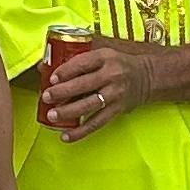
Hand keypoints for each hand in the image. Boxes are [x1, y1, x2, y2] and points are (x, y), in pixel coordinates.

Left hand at [37, 34, 156, 138]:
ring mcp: (115, 94)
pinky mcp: (117, 110)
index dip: (66, 71)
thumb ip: (75, 58)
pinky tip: (66, 136)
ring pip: (89, 105)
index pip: (83, 63)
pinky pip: (97, 123)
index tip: (52, 78)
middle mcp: (111, 75)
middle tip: (46, 97)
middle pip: (84, 85)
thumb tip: (42, 66)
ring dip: (68, 112)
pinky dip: (81, 131)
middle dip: (62, 92)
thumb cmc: (117, 64)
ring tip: (52, 115)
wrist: (147, 77)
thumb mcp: (101, 54)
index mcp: (105, 57)